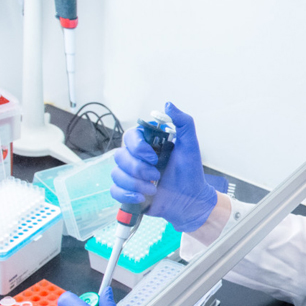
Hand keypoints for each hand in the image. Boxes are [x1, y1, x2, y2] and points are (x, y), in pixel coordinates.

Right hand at [110, 102, 217, 232]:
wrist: (191, 200)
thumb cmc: (190, 172)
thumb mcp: (190, 146)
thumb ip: (183, 123)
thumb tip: (168, 105)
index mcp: (147, 144)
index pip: (129, 136)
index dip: (137, 147)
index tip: (153, 157)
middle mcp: (136, 157)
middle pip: (120, 156)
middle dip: (138, 169)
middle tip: (157, 175)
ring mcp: (130, 175)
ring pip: (116, 174)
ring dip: (135, 184)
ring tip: (154, 189)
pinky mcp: (128, 192)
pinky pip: (114, 191)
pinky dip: (126, 195)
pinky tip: (142, 198)